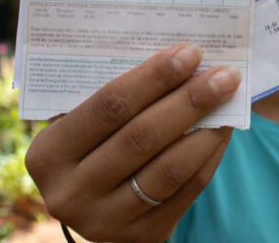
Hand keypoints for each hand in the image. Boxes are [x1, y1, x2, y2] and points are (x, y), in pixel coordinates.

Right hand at [25, 44, 239, 242]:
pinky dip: (210, 155)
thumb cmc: (94, 142)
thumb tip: (180, 58)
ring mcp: (106, 222)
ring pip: (169, 169)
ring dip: (207, 129)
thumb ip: (117, 97)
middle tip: (224, 74)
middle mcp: (71, 194)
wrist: (95, 204)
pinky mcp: (142, 237)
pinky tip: (223, 129)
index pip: (109, 107)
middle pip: (142, 137)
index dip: (154, 78)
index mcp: (49, 154)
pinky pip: (187, 191)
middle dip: (189, 101)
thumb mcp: (84, 123)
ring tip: (229, 99)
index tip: (191, 53)